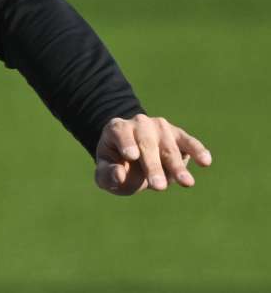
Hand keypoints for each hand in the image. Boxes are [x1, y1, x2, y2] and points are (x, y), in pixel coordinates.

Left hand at [94, 114, 211, 195]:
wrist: (132, 155)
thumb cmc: (116, 165)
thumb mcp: (104, 172)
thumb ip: (107, 174)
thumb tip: (118, 176)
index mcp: (117, 129)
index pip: (121, 133)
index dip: (126, 143)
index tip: (132, 155)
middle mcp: (139, 124)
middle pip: (147, 144)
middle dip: (153, 166)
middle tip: (158, 187)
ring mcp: (160, 127)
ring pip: (169, 147)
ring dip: (177, 166)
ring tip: (186, 183)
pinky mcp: (178, 135)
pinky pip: (188, 142)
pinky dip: (197, 150)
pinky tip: (205, 161)